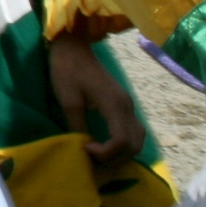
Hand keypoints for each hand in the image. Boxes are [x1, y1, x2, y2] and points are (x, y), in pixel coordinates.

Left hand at [46, 31, 145, 160]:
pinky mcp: (123, 105)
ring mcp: (128, 105)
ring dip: (121, 154)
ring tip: (99, 155)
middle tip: (92, 158)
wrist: (73, 47)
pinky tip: (107, 146)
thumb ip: (78, 126)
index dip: (105, 153)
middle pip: (134, 145)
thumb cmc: (68, 71)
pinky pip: (133, 131)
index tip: (85, 149)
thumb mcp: (68, 100)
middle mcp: (127, 107)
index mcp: (114, 105)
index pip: (121, 141)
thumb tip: (83, 148)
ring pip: (137, 139)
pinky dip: (124, 144)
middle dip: (115, 158)